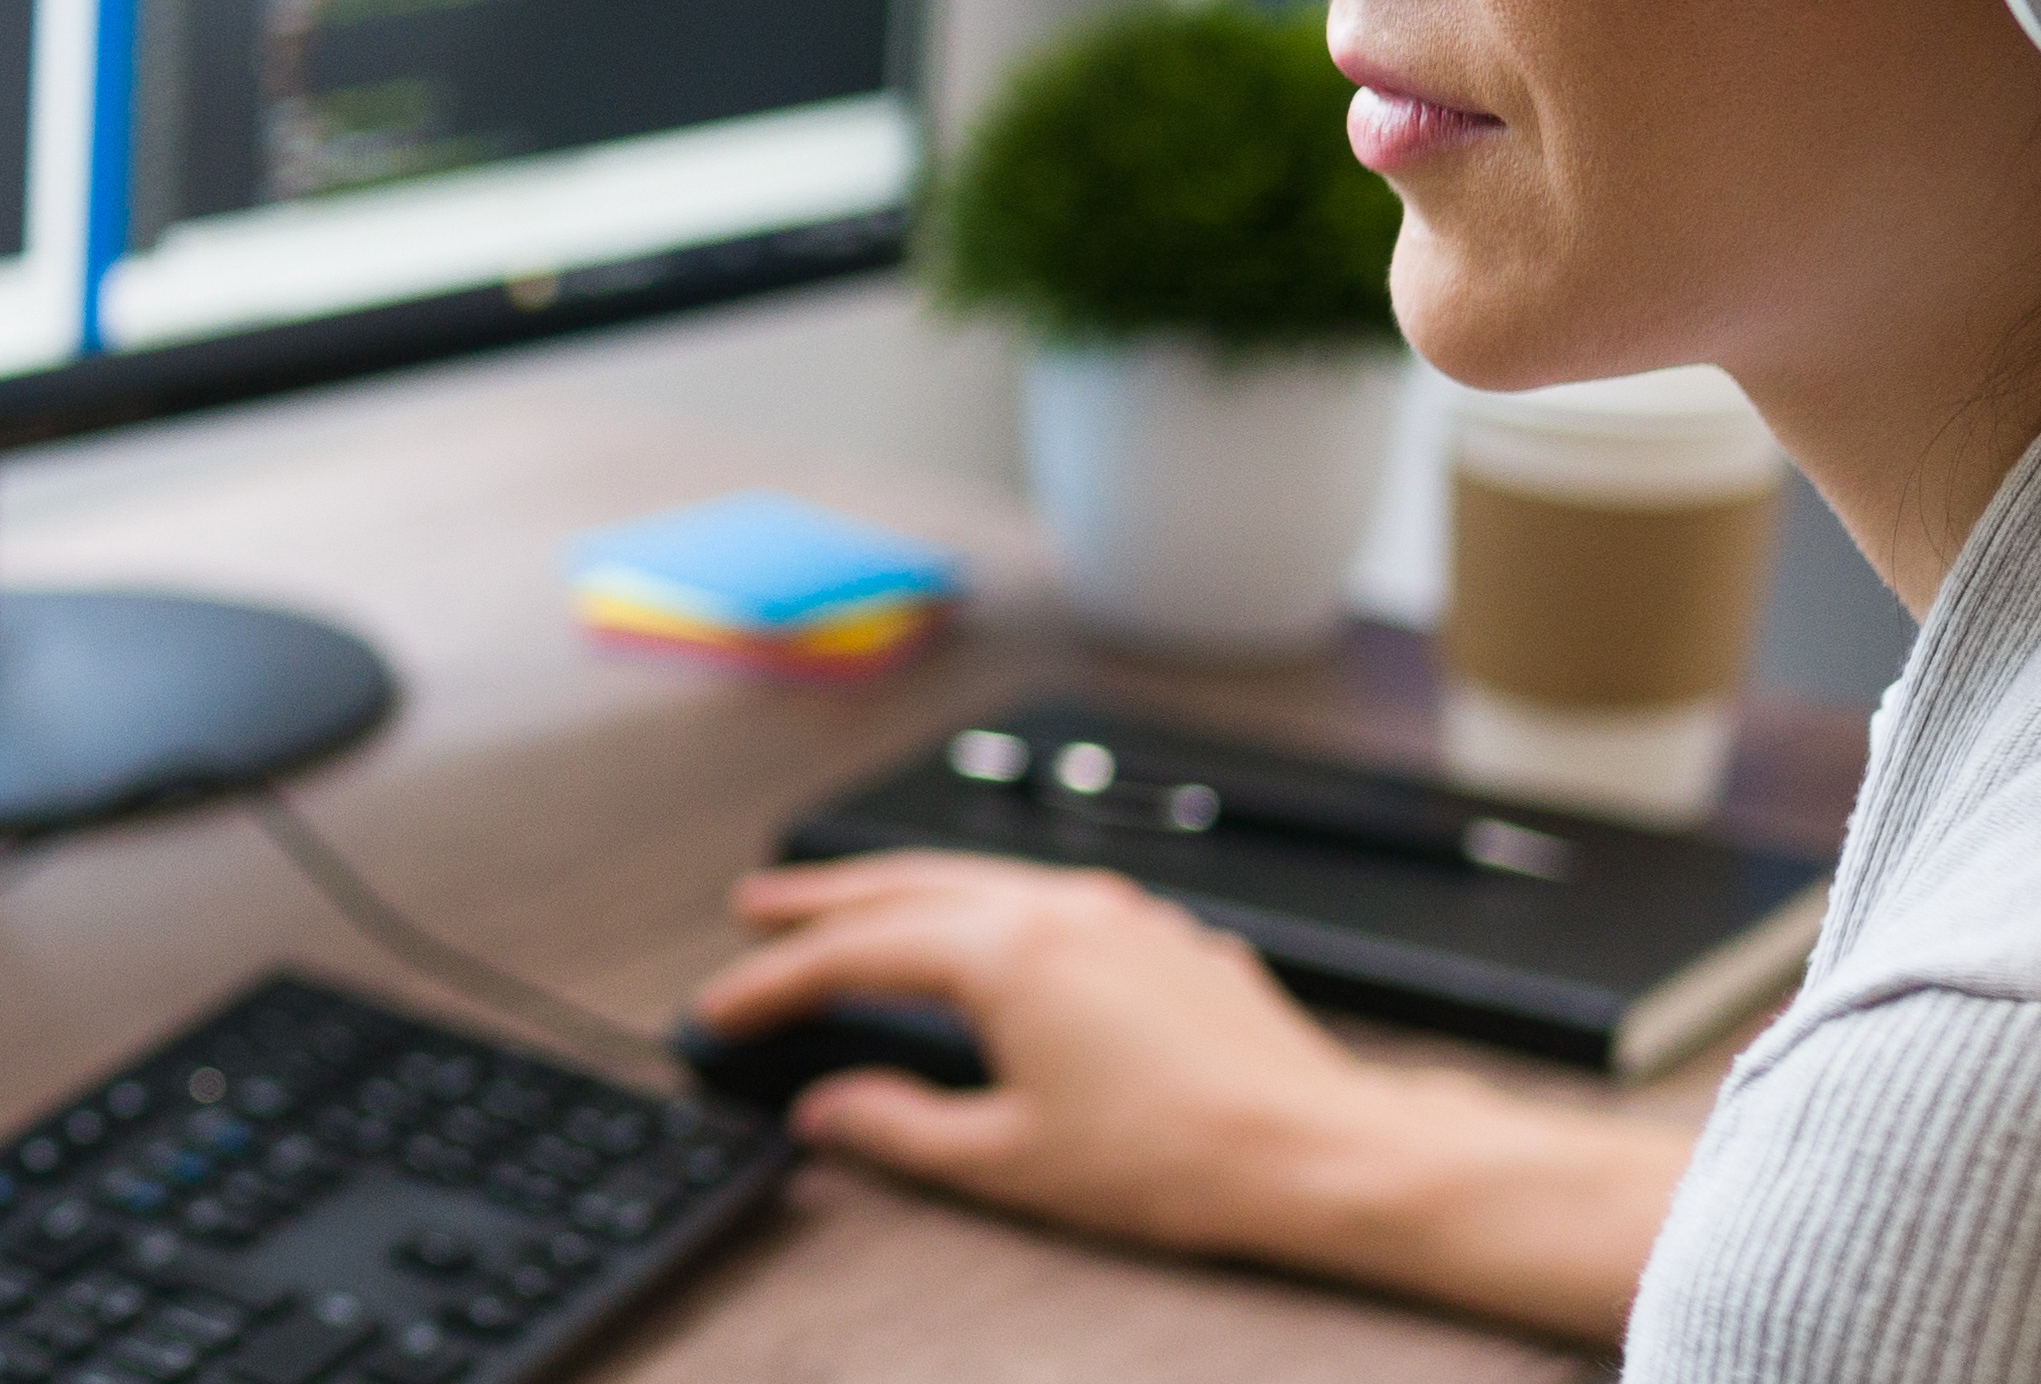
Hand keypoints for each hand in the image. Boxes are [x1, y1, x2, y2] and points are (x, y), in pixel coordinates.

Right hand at [695, 851, 1370, 1254]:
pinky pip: (1046, 898)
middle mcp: (1057, 909)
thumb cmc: (1182, 1159)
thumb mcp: (1011, 1161)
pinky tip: (984, 937)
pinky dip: (985, 907)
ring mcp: (1117, 914)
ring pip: (980, 880)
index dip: (775, 982)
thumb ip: (903, 1128)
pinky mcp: (1163, 937)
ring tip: (853, 910)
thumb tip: (834, 1111)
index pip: (854, 955)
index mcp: (1005, 954)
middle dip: (821, 899)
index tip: (726, 1006)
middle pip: (906, 886)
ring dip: (902, 891)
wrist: (1315, 1152)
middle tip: (757, 910)